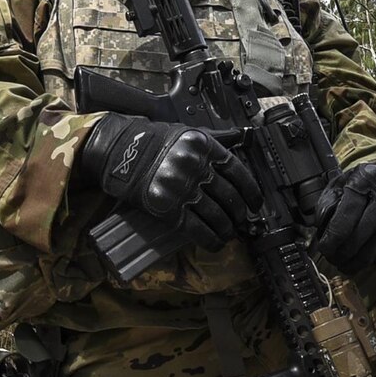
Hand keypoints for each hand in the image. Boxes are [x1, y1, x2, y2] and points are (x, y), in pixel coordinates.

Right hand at [76, 113, 257, 249]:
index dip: (251, 192)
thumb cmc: (154, 141)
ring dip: (227, 229)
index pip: (238, 172)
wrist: (120, 153)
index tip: (255, 203)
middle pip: (229, 196)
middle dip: (239, 214)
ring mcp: (182, 189)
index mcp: (204, 147)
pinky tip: (216, 243)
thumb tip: (240, 138)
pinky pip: (197, 229)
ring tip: (229, 233)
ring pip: (216, 215)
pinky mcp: (168, 208)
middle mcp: (195, 167)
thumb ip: (215, 139)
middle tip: (242, 221)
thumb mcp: (187, 133)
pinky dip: (211, 239)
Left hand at [312, 163, 375, 273]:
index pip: (349, 211)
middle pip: (364, 229)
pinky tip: (371, 259)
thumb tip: (326, 233)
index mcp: (367, 175)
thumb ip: (327, 207)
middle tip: (336, 261)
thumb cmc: (356, 190)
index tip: (325, 249)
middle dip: (345, 251)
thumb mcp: (337, 190)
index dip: (334, 236)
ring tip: (349, 265)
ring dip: (361, 259)